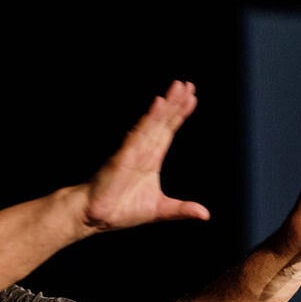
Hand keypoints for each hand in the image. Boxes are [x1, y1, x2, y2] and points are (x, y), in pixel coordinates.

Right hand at [83, 80, 210, 230]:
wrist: (96, 217)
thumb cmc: (121, 211)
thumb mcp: (160, 210)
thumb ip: (181, 209)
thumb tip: (204, 214)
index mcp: (151, 160)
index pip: (168, 132)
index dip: (179, 115)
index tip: (192, 98)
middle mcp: (143, 151)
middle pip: (163, 122)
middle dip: (176, 103)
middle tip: (188, 85)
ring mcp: (133, 151)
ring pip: (153, 123)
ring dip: (166, 105)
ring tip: (178, 88)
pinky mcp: (124, 155)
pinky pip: (139, 134)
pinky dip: (149, 119)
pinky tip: (158, 104)